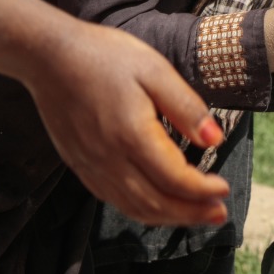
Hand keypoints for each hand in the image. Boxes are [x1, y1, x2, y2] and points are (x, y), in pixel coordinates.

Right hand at [20, 20, 231, 226]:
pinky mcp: (80, 165)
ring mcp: (91, 166)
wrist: (48, 56)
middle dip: (191, 213)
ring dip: (169, 217)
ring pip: (133, 208)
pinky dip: (141, 209)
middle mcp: (109, 159)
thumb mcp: (155, 70)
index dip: (203, 190)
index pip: (174, 180)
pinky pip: (113, 199)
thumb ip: (186, 108)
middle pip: (156, 203)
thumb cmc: (104, 56)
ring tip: (196, 215)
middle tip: (219, 213)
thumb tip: (216, 139)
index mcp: (131, 135)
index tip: (225, 189)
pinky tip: (157, 204)